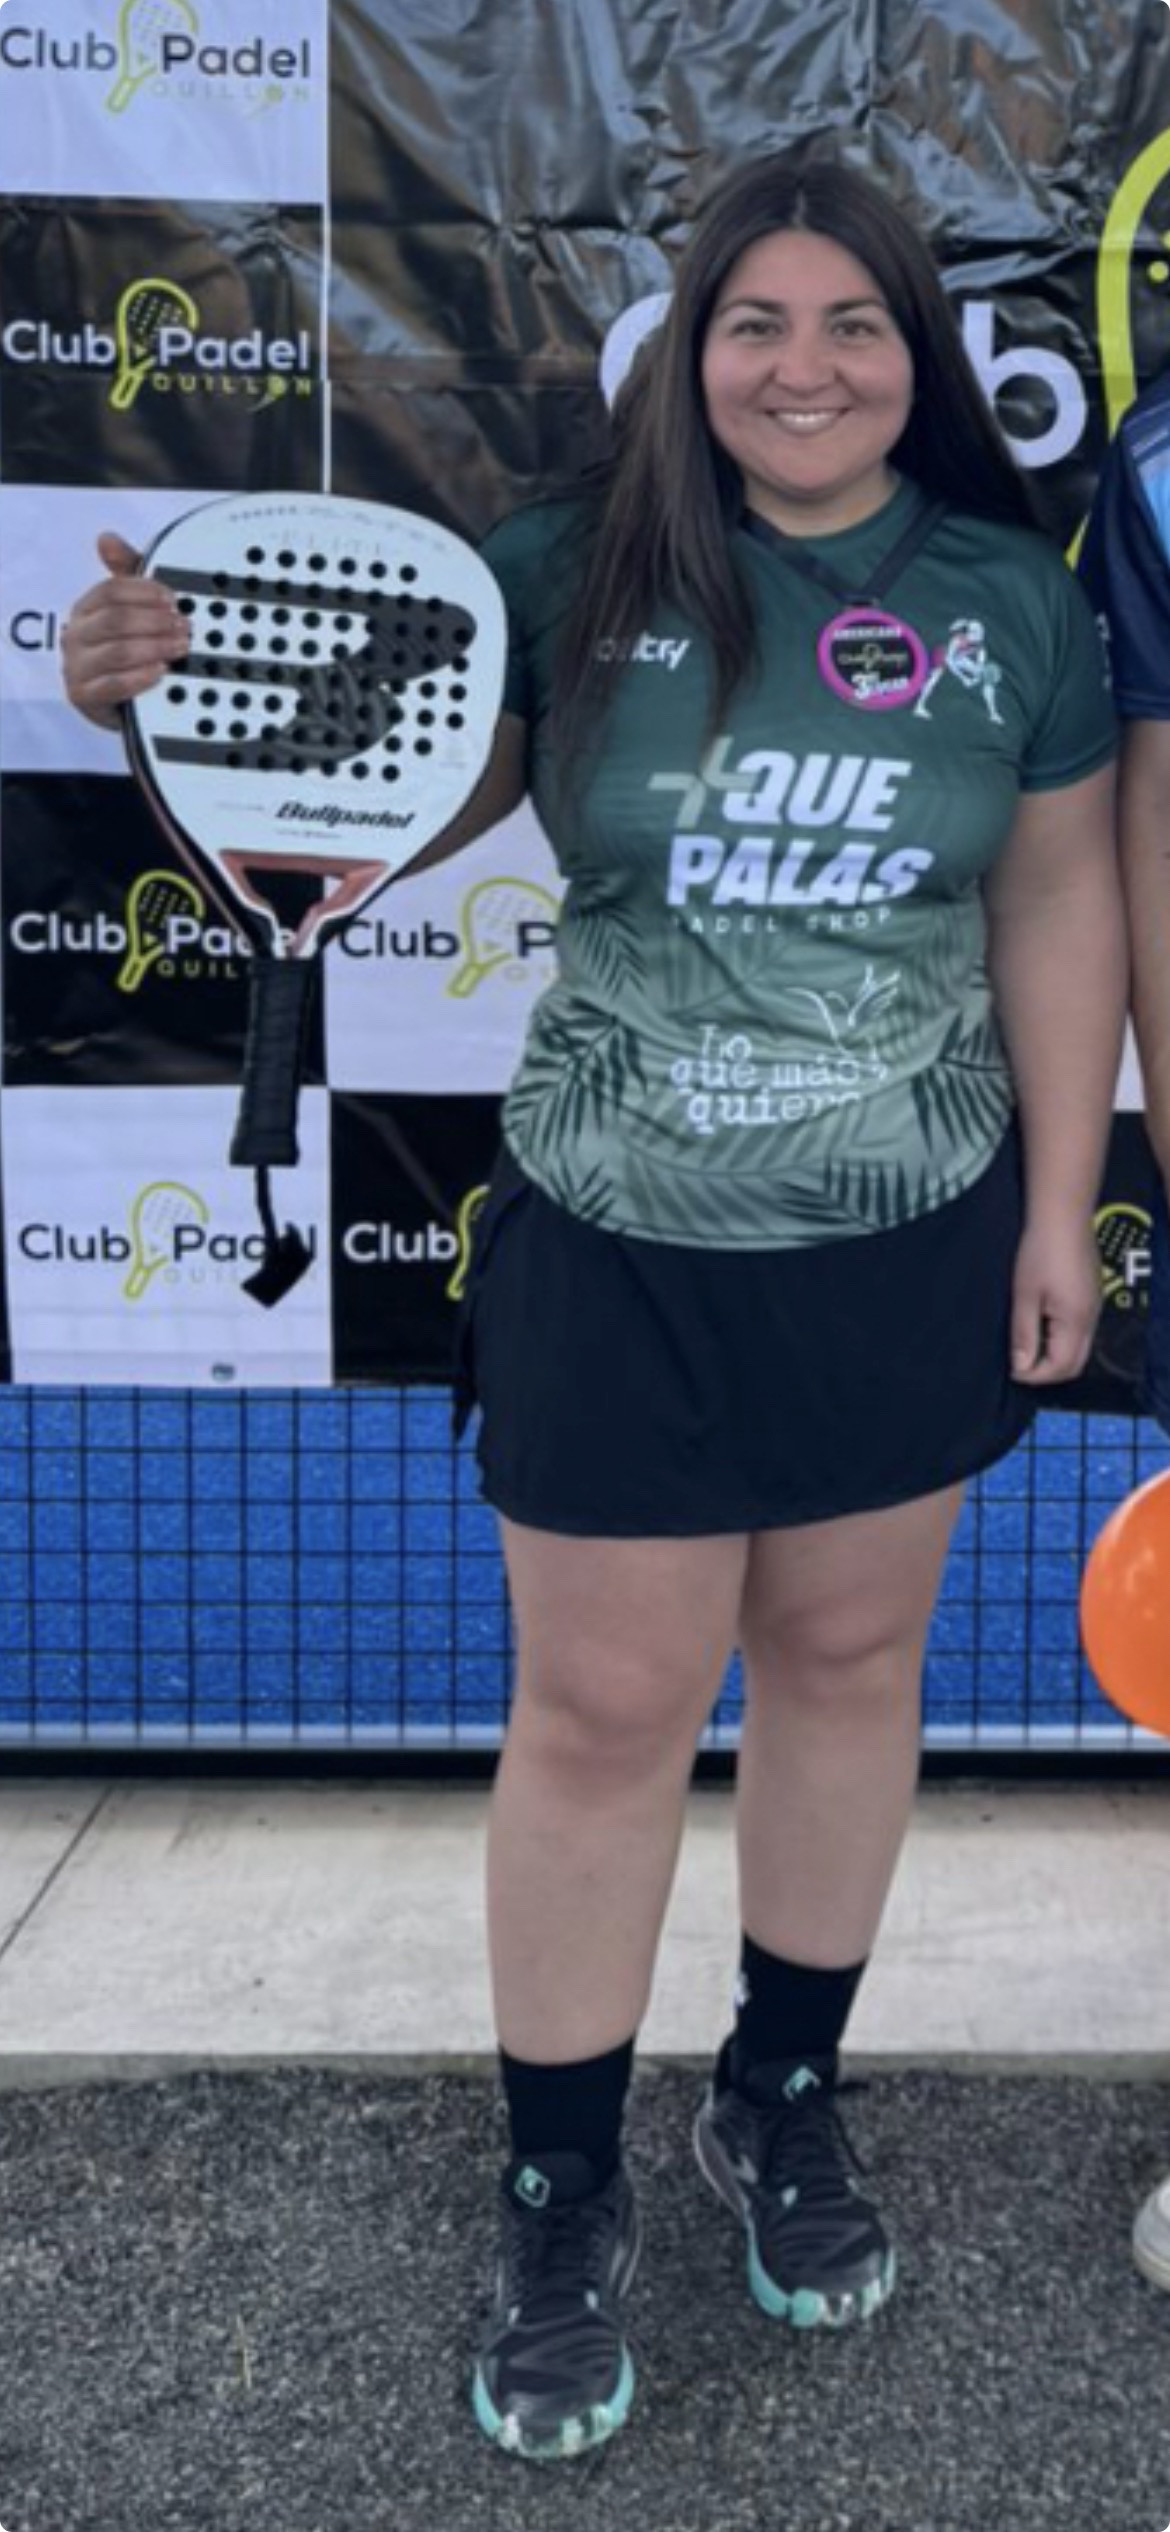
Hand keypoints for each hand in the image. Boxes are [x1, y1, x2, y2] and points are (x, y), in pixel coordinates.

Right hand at [60, 531, 188, 730]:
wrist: (120, 702)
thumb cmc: (125, 651)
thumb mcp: (132, 610)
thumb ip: (127, 575)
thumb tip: (106, 538)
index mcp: (86, 609)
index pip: (111, 591)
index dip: (145, 593)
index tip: (172, 599)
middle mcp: (76, 635)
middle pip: (116, 619)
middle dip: (155, 622)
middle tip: (185, 627)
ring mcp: (76, 667)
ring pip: (117, 651)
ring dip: (154, 647)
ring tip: (180, 648)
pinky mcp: (83, 696)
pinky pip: (113, 685)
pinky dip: (140, 678)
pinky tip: (160, 672)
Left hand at [1009, 1218, 1101, 1383]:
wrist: (1063, 1215)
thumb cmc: (1040, 1251)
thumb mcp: (1024, 1294)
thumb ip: (1024, 1333)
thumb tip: (1021, 1366)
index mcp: (1076, 1321)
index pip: (1060, 1367)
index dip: (1034, 1375)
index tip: (1011, 1370)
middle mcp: (1091, 1318)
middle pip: (1075, 1364)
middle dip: (1047, 1371)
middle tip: (1019, 1364)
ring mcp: (1095, 1306)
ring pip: (1080, 1348)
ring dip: (1054, 1355)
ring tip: (1027, 1346)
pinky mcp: (1092, 1295)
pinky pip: (1081, 1330)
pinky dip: (1062, 1339)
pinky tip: (1041, 1326)